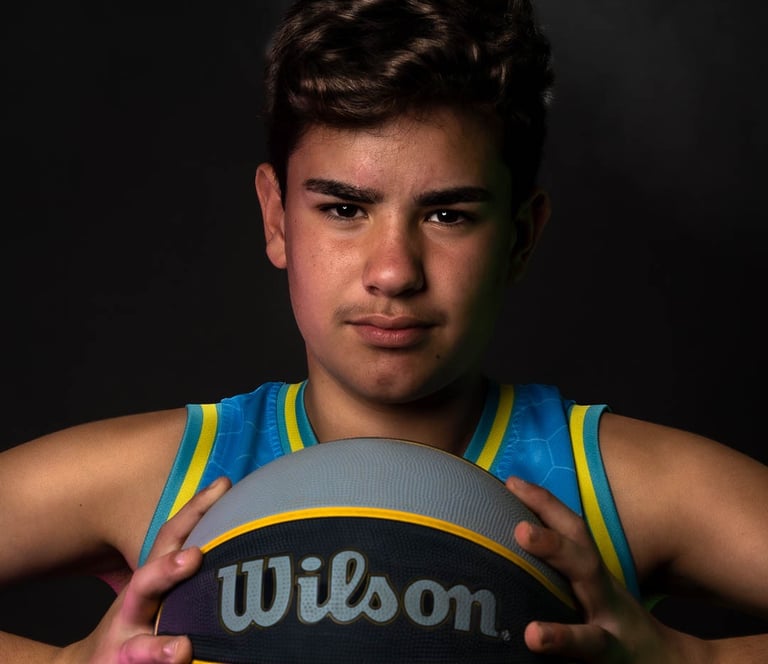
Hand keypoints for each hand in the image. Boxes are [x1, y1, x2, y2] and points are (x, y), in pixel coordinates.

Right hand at [62, 477, 230, 663]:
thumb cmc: (138, 619)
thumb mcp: (158, 587)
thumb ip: (187, 562)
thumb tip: (239, 530)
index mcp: (149, 580)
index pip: (171, 538)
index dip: (195, 511)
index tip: (223, 486)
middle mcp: (134, 608)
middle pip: (145, 584)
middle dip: (168, 570)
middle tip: (194, 557)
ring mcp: (125, 646)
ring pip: (138, 648)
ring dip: (158, 648)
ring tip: (180, 650)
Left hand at [505, 477, 699, 662]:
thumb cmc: (614, 619)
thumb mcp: (595, 585)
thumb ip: (564, 561)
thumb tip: (516, 530)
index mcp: (597, 578)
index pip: (573, 532)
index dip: (546, 504)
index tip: (513, 481)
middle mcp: (606, 604)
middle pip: (586, 570)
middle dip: (554, 548)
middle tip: (521, 530)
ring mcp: (610, 643)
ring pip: (590, 641)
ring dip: (562, 637)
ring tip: (534, 635)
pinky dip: (565, 663)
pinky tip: (541, 657)